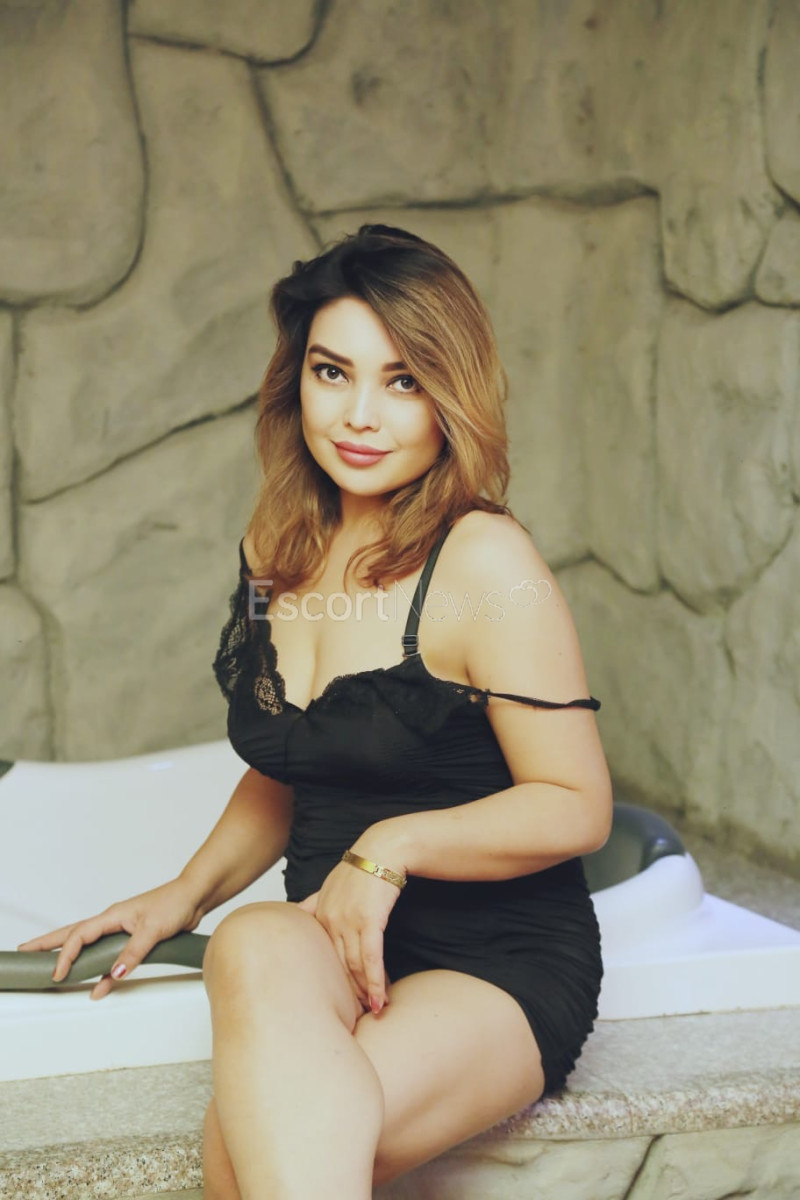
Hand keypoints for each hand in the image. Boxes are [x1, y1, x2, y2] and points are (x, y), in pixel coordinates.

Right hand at [15, 878, 201, 1001]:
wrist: (194, 897)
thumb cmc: (174, 904)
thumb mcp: (153, 930)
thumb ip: (133, 952)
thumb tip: (113, 974)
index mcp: (112, 916)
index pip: (80, 935)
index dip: (66, 954)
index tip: (57, 973)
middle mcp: (113, 922)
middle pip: (73, 934)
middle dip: (48, 943)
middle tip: (25, 951)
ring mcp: (122, 931)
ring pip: (89, 946)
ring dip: (71, 957)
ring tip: (50, 966)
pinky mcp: (134, 940)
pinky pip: (110, 958)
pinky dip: (102, 973)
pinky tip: (96, 987)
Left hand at [296, 850, 402, 1014]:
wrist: (382, 850)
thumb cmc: (361, 869)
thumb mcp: (331, 886)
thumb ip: (314, 904)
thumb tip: (297, 914)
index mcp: (319, 915)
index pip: (324, 957)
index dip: (333, 981)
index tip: (339, 1000)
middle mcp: (330, 920)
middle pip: (337, 967)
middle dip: (348, 993)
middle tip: (356, 1016)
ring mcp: (348, 921)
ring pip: (354, 966)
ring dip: (365, 992)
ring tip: (372, 1011)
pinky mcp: (369, 920)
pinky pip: (371, 958)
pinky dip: (376, 982)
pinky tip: (380, 1000)